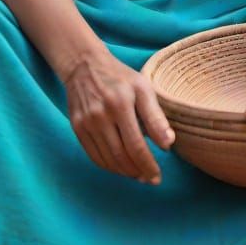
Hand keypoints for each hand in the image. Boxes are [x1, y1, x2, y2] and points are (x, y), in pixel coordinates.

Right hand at [64, 51, 174, 183]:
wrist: (85, 65)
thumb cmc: (120, 77)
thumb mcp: (143, 88)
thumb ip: (156, 116)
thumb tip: (168, 144)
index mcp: (120, 104)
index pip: (136, 146)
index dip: (148, 165)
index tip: (157, 177)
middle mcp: (101, 115)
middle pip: (121, 156)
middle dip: (138, 172)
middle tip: (149, 179)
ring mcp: (86, 122)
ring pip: (107, 160)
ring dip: (124, 172)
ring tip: (137, 174)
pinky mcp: (77, 127)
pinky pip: (93, 155)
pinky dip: (108, 166)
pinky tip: (119, 167)